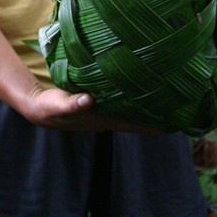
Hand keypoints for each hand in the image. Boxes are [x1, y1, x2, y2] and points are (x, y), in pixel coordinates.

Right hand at [23, 85, 157, 132]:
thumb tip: (87, 100)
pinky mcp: (98, 104)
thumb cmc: (51, 107)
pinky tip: (139, 91)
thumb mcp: (59, 104)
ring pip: (129, 110)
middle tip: (177, 111)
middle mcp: (106, 118)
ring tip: (165, 101)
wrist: (39, 108)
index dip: (148, 125)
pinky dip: (131, 98)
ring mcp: (102, 112)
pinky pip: (119, 101)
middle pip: (135, 119)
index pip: (130, 123)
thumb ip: (73, 103)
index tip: (170, 124)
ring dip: (144, 108)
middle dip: (153, 116)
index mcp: (101, 119)